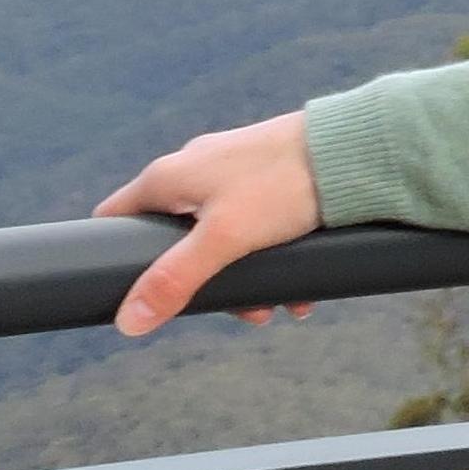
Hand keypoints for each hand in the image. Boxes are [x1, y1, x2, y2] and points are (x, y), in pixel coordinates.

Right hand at [95, 114, 321, 335]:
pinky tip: (299, 290)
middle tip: (242, 312)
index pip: (114, 219)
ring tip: (280, 307)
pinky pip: (257, 227)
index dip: (111, 258)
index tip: (133, 293)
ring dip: (246, 279)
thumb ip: (175, 279)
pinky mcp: (270, 177)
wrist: (357, 148)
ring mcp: (233, 172)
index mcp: (169, 176)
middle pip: (175, 240)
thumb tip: (128, 321)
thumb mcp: (224, 238)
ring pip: (222, 240)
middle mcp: (195, 169)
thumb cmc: (285, 183)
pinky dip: (271, 258)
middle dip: (203, 283)